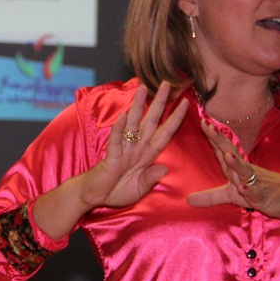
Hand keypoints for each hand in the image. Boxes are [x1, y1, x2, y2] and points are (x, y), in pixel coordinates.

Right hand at [78, 81, 188, 209]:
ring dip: (138, 106)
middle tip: (166, 83)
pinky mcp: (111, 156)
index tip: (185, 103)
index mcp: (147, 155)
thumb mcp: (139, 189)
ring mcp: (124, 150)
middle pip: (151, 121)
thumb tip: (165, 168)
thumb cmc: (116, 191)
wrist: (94, 197)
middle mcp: (137, 147)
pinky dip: (119, 129)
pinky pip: (116, 140)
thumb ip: (151, 178)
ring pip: (133, 124)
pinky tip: (123, 116)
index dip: (175, 118)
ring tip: (143, 88)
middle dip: (159, 103)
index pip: (165, 133)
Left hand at [187, 119, 279, 234]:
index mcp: (236, 168)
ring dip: (236, 163)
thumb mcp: (232, 195)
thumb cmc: (260, 192)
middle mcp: (245, 171)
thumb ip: (210, 196)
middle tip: (209, 126)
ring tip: (227, 154)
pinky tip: (244, 188)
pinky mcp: (263, 195)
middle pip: (231, 153)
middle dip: (220, 141)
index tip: (203, 121)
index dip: (213, 137)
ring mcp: (255, 182)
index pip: (223, 150)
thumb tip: (187, 200)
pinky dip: (250, 190)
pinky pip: (255, 192)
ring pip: (244, 171)